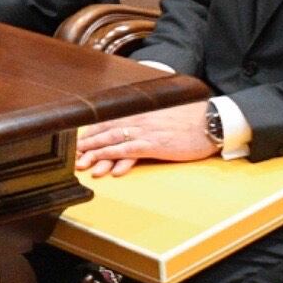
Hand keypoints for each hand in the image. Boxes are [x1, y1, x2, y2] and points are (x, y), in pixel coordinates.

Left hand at [76, 101, 214, 177]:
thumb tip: (134, 129)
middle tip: (72, 156)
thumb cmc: (190, 120)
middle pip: (106, 132)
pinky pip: (132, 152)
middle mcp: (138, 121)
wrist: (211, 120)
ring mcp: (146, 132)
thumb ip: (145, 121)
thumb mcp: (163, 116)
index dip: (91, 133)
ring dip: (96, 154)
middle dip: (87, 145)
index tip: (77, 142)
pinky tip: (109, 168)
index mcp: (139, 114)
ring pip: (113, 142)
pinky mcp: (156, 145)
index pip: (108, 122)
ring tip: (82, 165)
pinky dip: (118, 158)